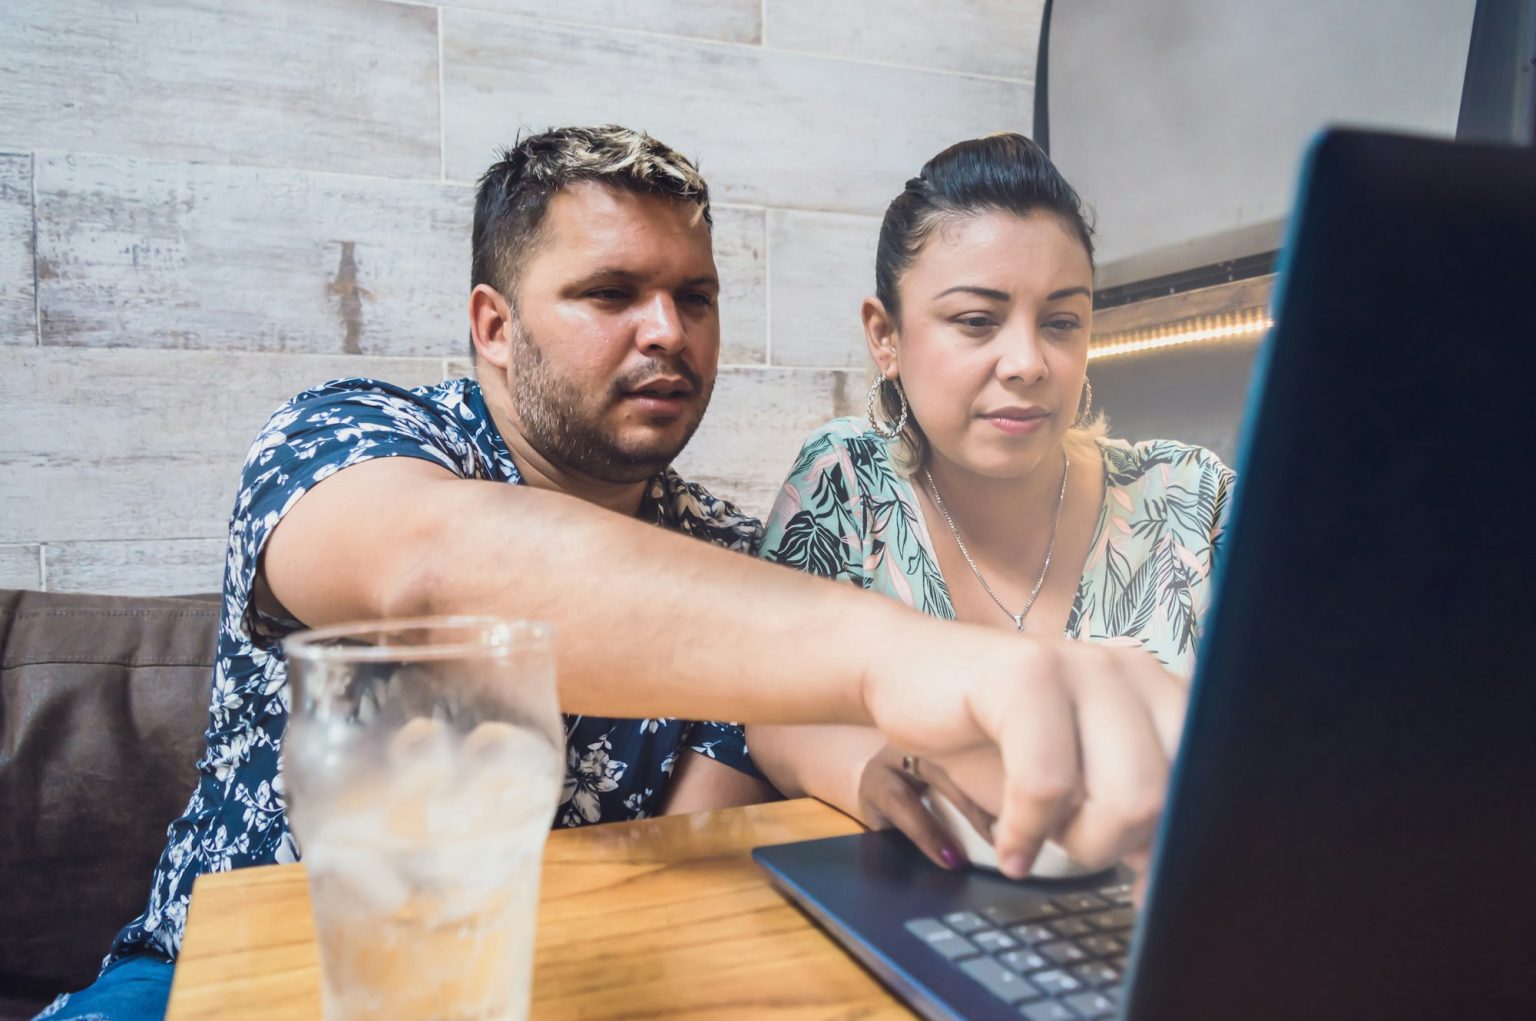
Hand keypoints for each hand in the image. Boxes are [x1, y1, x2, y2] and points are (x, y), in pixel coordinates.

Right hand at [859, 625, 1186, 879]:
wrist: (904, 674)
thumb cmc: (988, 735)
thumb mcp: (1070, 781)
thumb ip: (1127, 814)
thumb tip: (1168, 880)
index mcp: (1158, 691)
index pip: (1208, 779)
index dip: (1180, 844)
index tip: (1146, 890)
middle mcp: (1134, 670)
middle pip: (1171, 797)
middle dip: (1117, 845)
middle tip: (1068, 847)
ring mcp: (1084, 664)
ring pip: (1128, 795)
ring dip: (1075, 841)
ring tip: (1034, 838)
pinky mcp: (1029, 673)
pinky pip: (1048, 784)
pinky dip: (1023, 830)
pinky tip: (1006, 841)